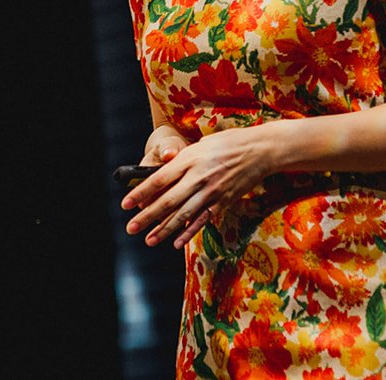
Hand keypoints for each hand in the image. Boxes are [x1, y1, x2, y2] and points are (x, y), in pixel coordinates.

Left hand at [122, 124, 274, 248]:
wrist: (260, 150)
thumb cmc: (228, 143)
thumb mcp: (200, 145)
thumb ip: (180, 161)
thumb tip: (160, 175)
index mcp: (189, 160)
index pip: (158, 179)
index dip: (140, 193)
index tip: (125, 204)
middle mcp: (198, 177)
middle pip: (168, 201)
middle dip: (147, 216)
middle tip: (130, 228)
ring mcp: (212, 192)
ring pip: (183, 214)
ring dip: (164, 229)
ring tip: (148, 240)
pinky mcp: (223, 202)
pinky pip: (203, 220)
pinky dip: (189, 232)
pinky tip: (176, 242)